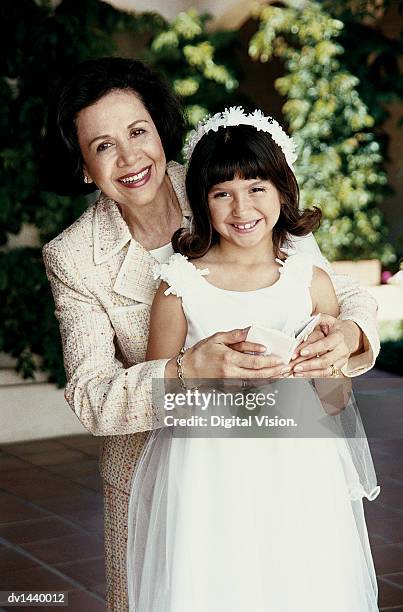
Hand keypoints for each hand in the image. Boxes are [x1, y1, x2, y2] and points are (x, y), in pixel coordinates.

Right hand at [166, 328, 291, 381]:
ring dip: (270, 379)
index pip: (254, 362)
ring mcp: (230, 383)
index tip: (278, 358)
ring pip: (255, 383)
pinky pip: (248, 386)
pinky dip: (260, 383)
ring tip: (282, 374)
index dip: (268, 361)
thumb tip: (252, 332)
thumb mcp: (217, 338)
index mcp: (228, 359)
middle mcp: (231, 373)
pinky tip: (269, 379)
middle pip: (258, 375)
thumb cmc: (201, 352)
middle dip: (274, 372)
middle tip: (286, 368)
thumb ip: (236, 336)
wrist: (187, 371)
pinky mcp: (229, 388)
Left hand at [289, 315, 360, 377]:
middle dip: (309, 364)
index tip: (302, 352)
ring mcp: (341, 361)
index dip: (314, 348)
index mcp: (339, 337)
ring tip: (296, 372)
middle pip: (325, 360)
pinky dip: (313, 375)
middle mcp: (342, 350)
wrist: (351, 336)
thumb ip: (318, 319)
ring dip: (310, 373)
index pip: (326, 344)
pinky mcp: (338, 368)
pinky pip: (326, 375)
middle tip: (295, 366)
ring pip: (326, 371)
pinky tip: (302, 374)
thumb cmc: (337, 328)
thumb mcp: (329, 320)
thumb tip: (306, 321)